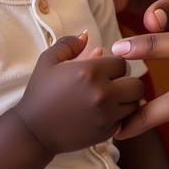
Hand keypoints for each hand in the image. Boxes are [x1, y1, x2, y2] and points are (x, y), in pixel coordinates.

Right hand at [13, 32, 144, 154]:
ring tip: (110, 99)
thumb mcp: (48, 62)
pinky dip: (120, 117)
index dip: (114, 65)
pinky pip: (126, 120)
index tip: (103, 71)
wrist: (32, 132)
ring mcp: (106, 115)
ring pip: (135, 104)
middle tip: (112, 85)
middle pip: (136, 84)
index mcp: (90, 72)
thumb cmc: (39, 94)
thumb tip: (86, 36)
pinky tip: (105, 113)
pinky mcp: (106, 133)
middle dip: (126, 82)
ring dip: (126, 100)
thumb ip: (68, 44)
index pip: (122, 63)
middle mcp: (102, 93)